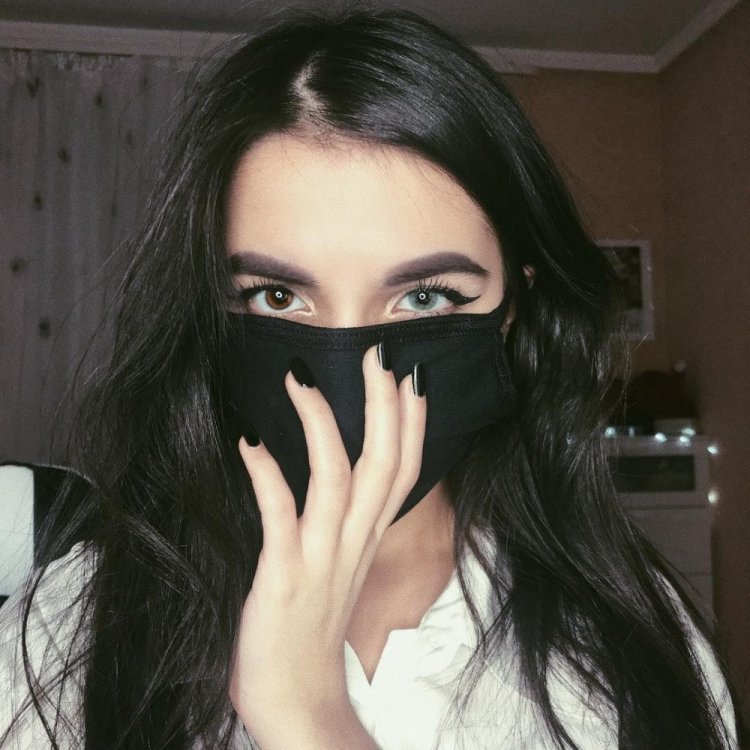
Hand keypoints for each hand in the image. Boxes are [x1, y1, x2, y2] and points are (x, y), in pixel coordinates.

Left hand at [229, 344, 426, 748]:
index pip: (404, 471)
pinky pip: (280, 517)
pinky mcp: (285, 578)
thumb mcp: (343, 568)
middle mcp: (354, 543)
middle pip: (384, 465)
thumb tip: (342, 479)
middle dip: (384, 407)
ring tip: (301, 379)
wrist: (299, 704)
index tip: (411, 376)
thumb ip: (349, 524)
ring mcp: (322, 559)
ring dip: (322, 426)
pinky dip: (266, 475)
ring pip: (338, 481)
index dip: (413, 423)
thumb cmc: (314, 630)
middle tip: (377, 355)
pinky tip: (249, 440)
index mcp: (368, 539)